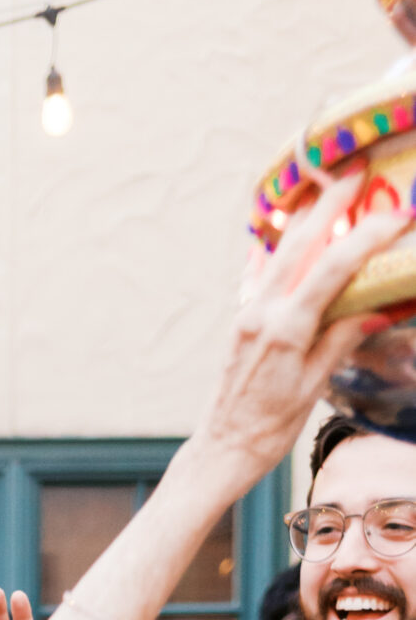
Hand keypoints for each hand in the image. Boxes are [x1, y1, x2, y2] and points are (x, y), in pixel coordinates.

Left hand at [191, 168, 413, 492]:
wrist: (222, 449)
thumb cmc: (269, 428)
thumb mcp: (312, 387)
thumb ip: (341, 340)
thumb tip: (374, 307)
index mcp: (285, 330)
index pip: (333, 268)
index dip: (368, 236)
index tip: (397, 216)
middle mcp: (261, 314)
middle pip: (300, 243)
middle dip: (329, 203)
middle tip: (355, 170)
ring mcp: (247, 313)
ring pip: (279, 252)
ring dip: (306, 216)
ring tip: (328, 187)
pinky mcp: (242, 320)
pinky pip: (265, 271)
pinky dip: (284, 246)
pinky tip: (296, 230)